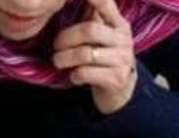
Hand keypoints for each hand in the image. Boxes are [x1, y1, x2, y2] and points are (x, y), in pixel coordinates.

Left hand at [53, 0, 137, 114]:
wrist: (120, 89)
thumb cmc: (104, 58)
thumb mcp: (103, 36)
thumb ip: (92, 19)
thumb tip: (70, 2)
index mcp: (119, 24)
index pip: (107, 5)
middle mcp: (123, 39)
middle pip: (90, 30)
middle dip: (66, 38)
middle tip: (56, 46)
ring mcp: (122, 59)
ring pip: (86, 54)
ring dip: (64, 58)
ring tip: (58, 61)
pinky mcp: (116, 78)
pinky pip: (86, 73)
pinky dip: (74, 75)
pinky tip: (73, 76)